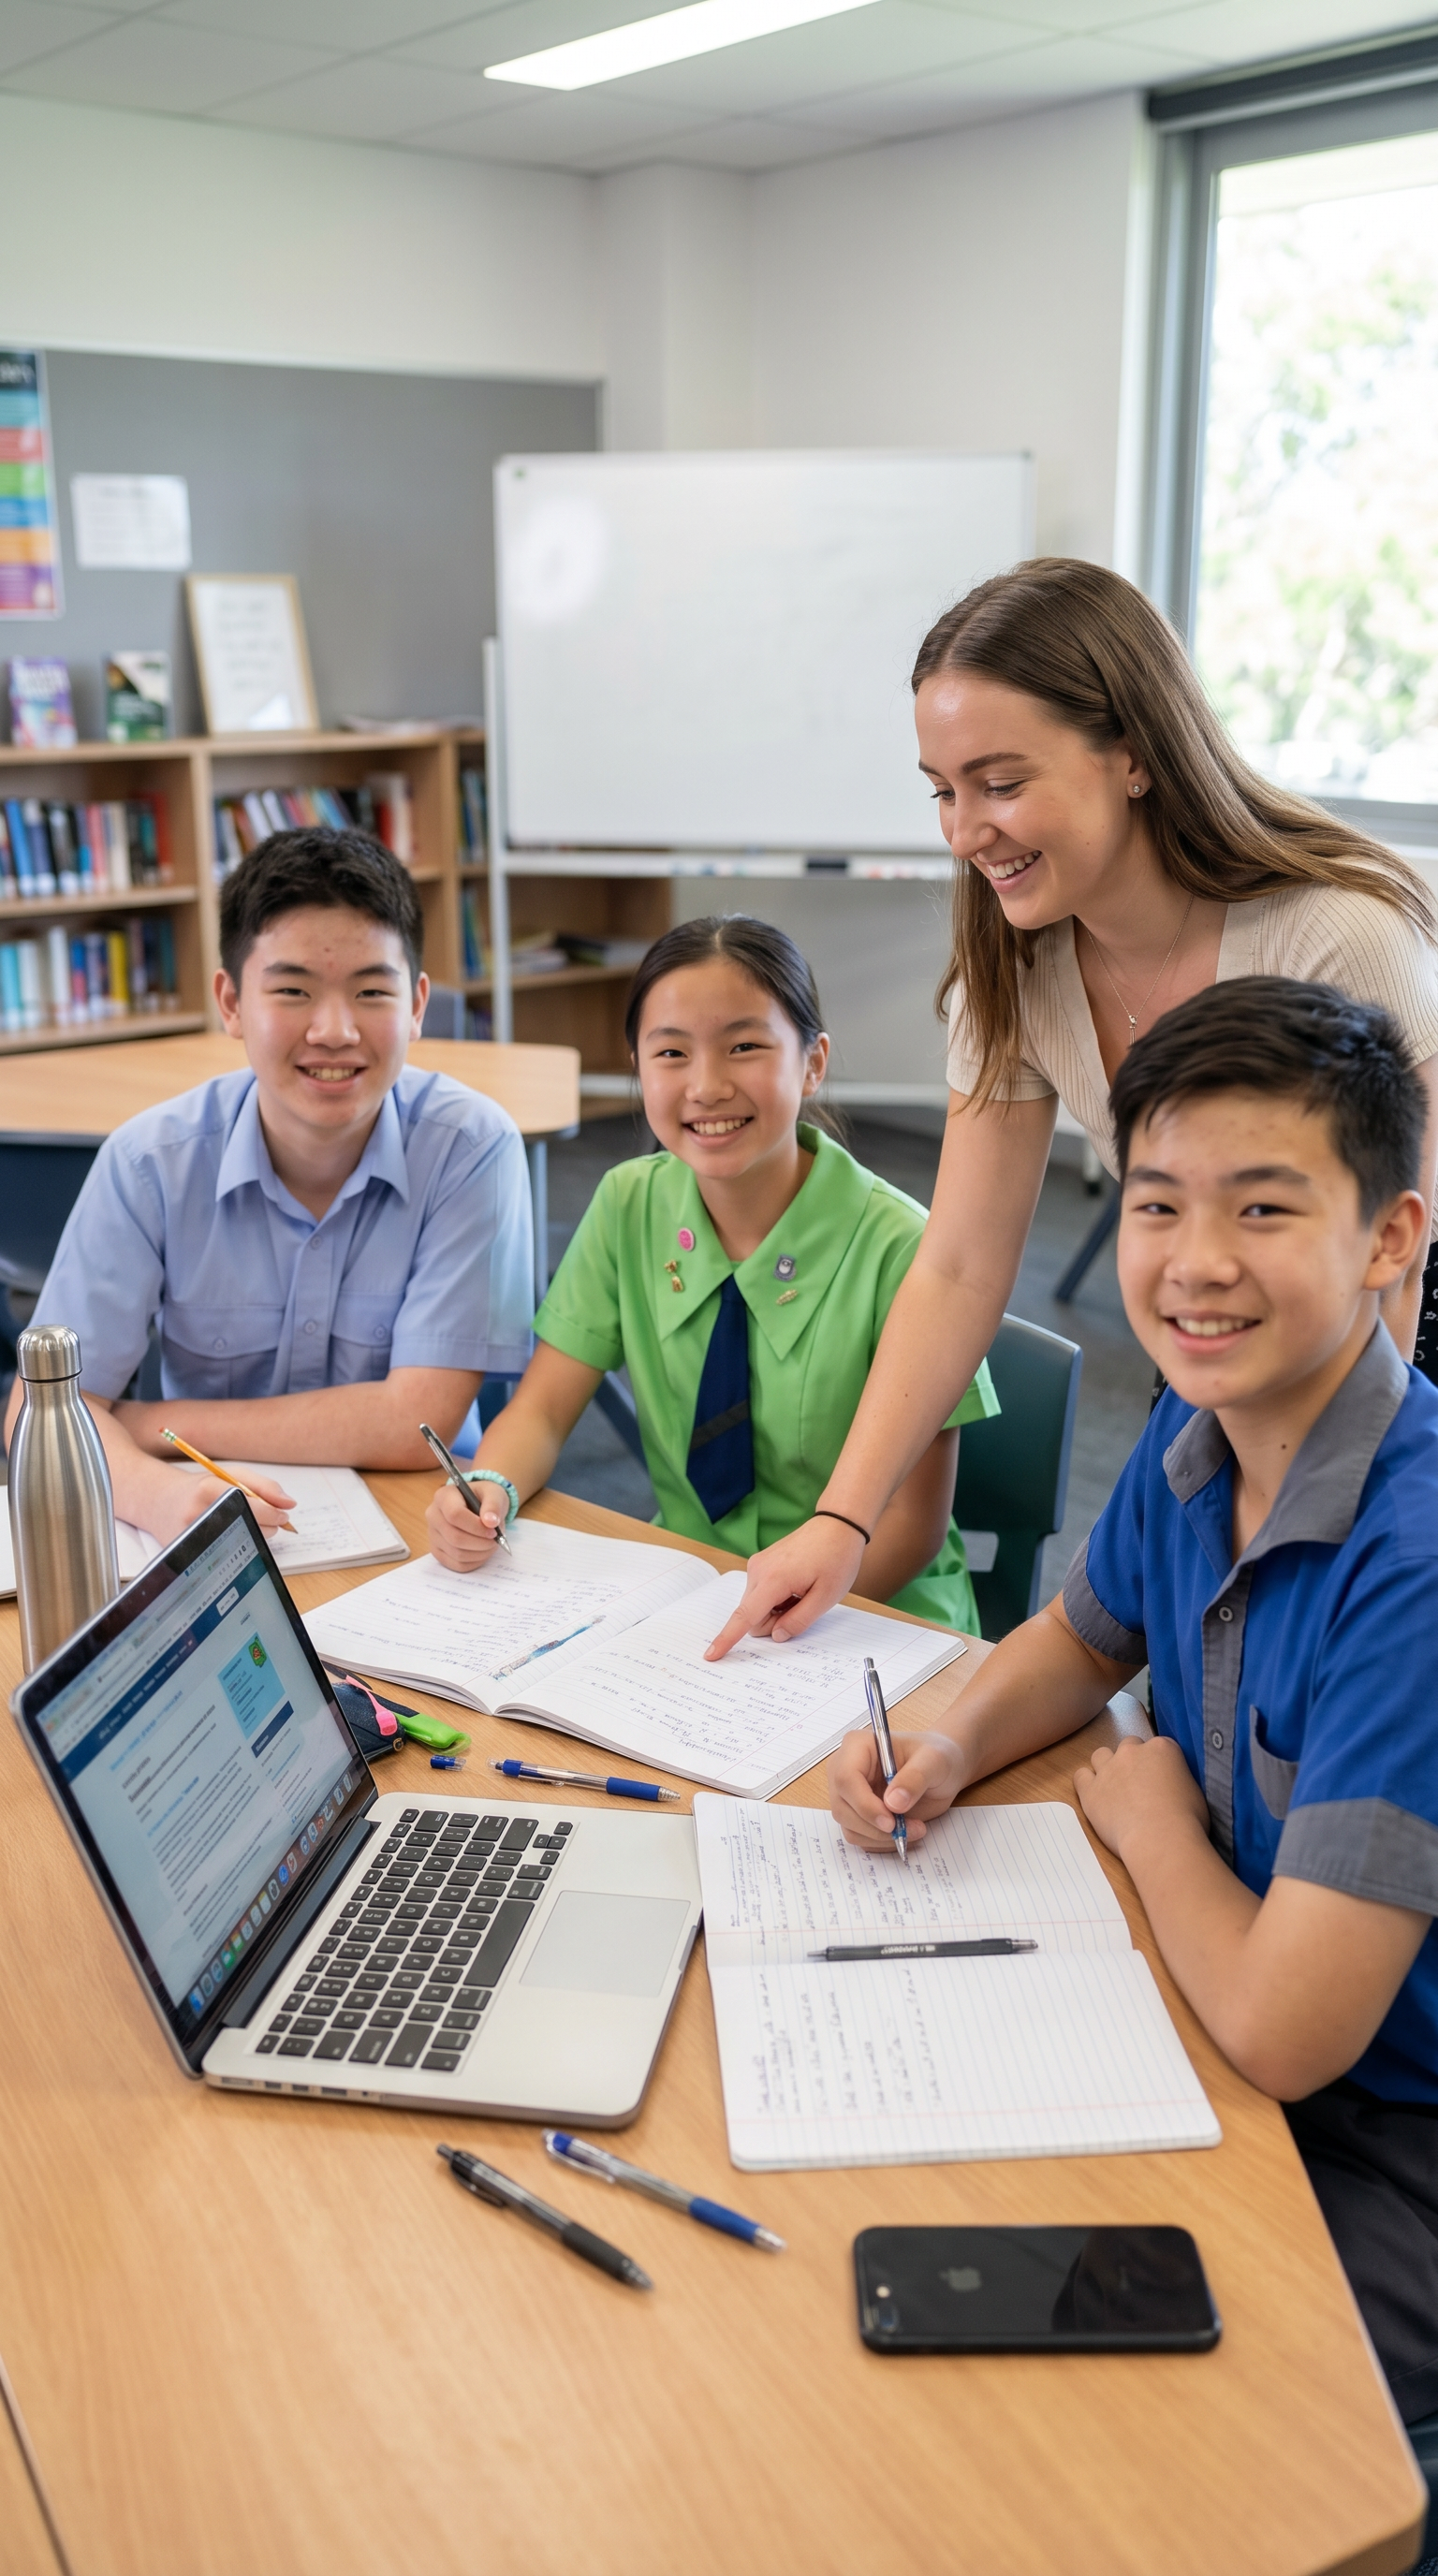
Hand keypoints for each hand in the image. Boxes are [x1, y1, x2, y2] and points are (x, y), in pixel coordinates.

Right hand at [147, 1468, 295, 1546]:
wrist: (159, 1502)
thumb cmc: (199, 1488)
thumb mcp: (230, 1475)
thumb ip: (264, 1485)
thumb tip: (290, 1504)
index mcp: (208, 1489)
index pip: (252, 1506)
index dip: (274, 1512)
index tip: (283, 1514)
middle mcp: (198, 1514)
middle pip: (249, 1527)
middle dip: (267, 1525)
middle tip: (266, 1519)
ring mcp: (191, 1537)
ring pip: (241, 1544)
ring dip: (253, 1535)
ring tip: (241, 1524)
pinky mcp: (187, 1555)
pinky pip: (226, 1556)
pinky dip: (235, 1547)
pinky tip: (227, 1536)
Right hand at [427, 1479, 505, 1571]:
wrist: (478, 1506)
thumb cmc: (484, 1498)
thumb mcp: (494, 1493)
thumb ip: (493, 1505)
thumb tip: (490, 1522)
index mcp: (444, 1497)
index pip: (454, 1515)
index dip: (476, 1527)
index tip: (493, 1531)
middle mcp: (433, 1516)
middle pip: (455, 1537)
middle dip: (481, 1543)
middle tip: (496, 1540)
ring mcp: (433, 1535)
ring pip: (457, 1554)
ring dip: (480, 1553)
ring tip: (491, 1544)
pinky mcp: (438, 1551)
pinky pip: (457, 1565)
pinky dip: (475, 1562)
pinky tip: (483, 1552)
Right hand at [706, 1515, 864, 1658]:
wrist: (836, 1525)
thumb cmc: (835, 1558)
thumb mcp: (826, 1597)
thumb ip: (799, 1621)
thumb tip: (776, 1636)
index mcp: (773, 1580)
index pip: (744, 1616)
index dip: (727, 1639)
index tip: (710, 1655)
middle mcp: (758, 1571)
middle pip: (753, 1617)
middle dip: (775, 1622)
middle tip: (804, 1606)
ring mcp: (758, 1565)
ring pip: (757, 1606)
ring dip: (778, 1609)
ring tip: (802, 1592)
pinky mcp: (761, 1564)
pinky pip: (761, 1593)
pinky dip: (777, 1598)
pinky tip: (796, 1585)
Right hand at [827, 1725, 966, 1850]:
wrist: (940, 1769)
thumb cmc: (936, 1755)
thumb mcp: (934, 1761)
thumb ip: (915, 1778)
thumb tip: (893, 1803)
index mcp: (857, 1746)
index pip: (846, 1778)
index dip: (864, 1804)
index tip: (891, 1822)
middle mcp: (845, 1769)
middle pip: (842, 1807)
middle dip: (874, 1827)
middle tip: (908, 1831)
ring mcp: (848, 1794)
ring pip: (849, 1826)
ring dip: (881, 1837)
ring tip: (914, 1829)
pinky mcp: (856, 1813)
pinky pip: (859, 1836)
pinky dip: (881, 1842)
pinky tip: (904, 1832)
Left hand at [1073, 1735, 1209, 1869]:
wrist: (1160, 1838)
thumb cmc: (1186, 1820)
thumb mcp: (1193, 1791)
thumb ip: (1179, 1779)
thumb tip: (1174, 1787)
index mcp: (1163, 1748)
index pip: (1157, 1746)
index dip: (1157, 1763)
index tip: (1160, 1779)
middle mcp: (1133, 1752)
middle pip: (1129, 1746)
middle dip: (1132, 1761)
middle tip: (1138, 1784)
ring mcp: (1109, 1768)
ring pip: (1101, 1755)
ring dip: (1107, 1766)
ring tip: (1115, 1789)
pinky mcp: (1091, 1789)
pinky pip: (1081, 1776)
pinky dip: (1087, 1783)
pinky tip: (1096, 1796)